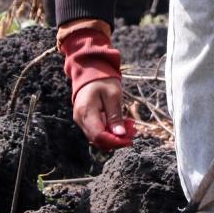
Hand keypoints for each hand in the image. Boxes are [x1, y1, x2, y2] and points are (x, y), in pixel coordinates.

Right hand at [58, 18, 133, 150]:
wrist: (89, 71)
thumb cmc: (102, 80)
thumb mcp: (113, 95)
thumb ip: (115, 115)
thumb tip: (120, 135)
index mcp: (86, 112)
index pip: (99, 136)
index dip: (115, 142)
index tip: (129, 139)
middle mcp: (81, 119)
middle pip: (98, 140)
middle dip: (116, 140)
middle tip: (133, 132)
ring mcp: (81, 120)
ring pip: (98, 137)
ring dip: (114, 136)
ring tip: (129, 127)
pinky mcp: (85, 120)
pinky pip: (97, 131)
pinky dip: (109, 131)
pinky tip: (121, 124)